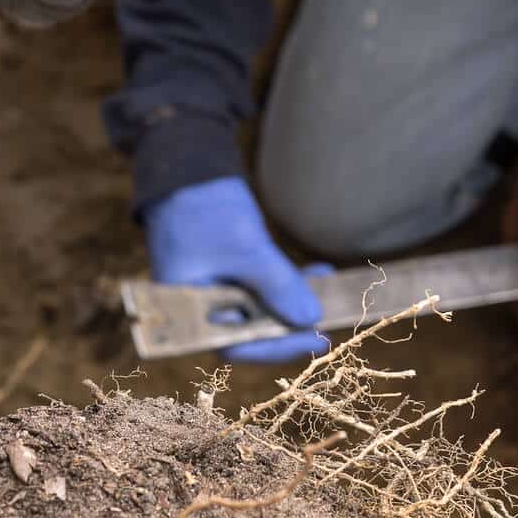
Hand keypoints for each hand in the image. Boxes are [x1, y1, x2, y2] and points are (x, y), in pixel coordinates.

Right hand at [143, 176, 330, 362]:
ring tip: (327, 288)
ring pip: (263, 310)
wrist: (188, 170)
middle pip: (251, 333)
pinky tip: (318, 272)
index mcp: (190, 311)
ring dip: (295, 302)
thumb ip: (277, 286)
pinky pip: (264, 289)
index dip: (276, 347)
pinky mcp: (233, 275)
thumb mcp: (246, 249)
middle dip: (291, 326)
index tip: (314, 339)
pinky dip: (289, 284)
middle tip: (329, 323)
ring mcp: (219, 292)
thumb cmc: (206, 210)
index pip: (235, 345)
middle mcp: (203, 309)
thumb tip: (310, 320)